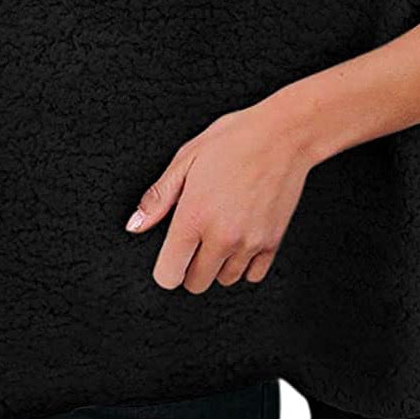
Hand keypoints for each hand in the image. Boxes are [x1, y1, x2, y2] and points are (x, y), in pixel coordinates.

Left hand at [125, 97, 315, 293]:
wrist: (284, 135)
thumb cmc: (235, 140)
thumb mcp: (185, 160)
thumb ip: (158, 198)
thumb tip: (135, 225)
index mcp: (194, 217)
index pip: (169, 275)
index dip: (166, 268)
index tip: (171, 254)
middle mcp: (222, 236)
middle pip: (196, 283)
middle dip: (190, 267)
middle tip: (196, 240)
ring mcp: (250, 242)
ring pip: (225, 280)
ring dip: (219, 265)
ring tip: (220, 234)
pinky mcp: (273, 242)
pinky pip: (253, 275)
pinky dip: (245, 264)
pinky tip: (241, 239)